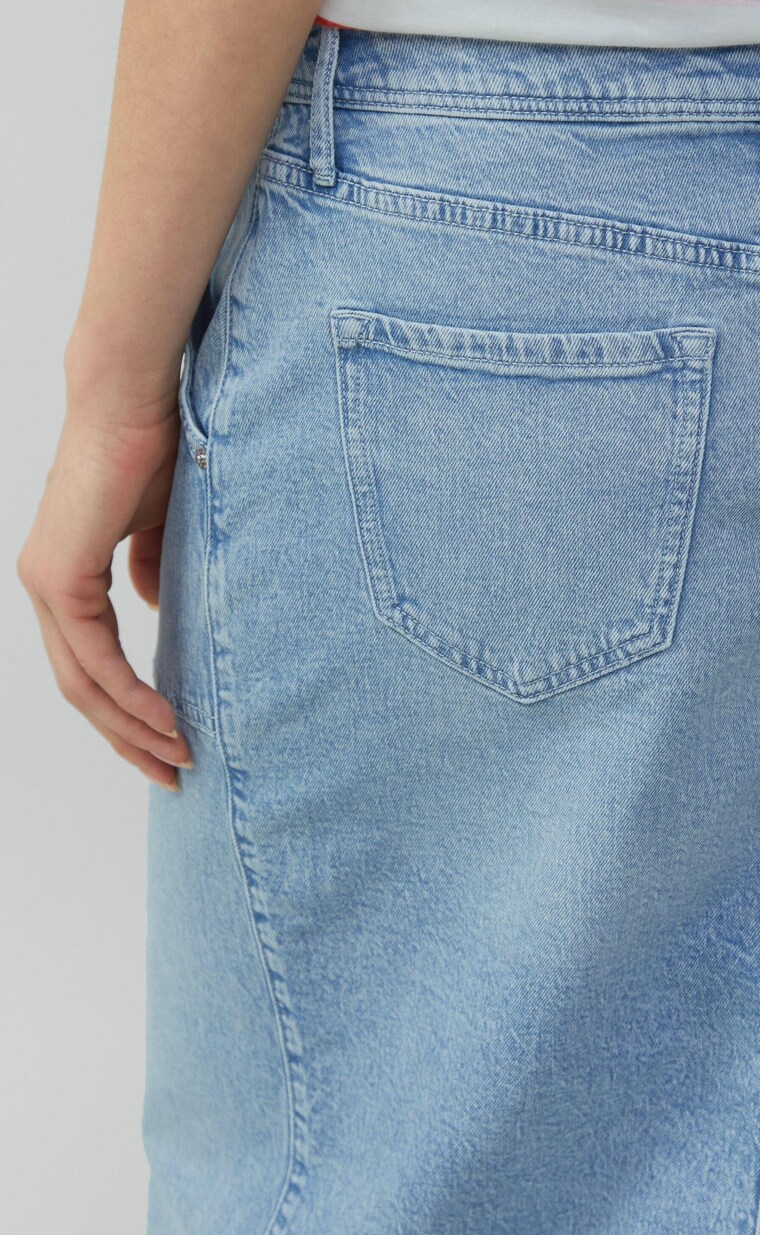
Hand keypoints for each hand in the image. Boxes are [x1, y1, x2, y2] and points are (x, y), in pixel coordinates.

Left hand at [17, 348, 193, 788]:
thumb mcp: (159, 531)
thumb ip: (152, 573)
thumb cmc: (152, 453)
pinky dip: (129, 694)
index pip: (90, 667)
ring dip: (131, 728)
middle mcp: (46, 589)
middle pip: (80, 691)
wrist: (134, 401)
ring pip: (82, 684)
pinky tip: (164, 718)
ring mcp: (46, 585)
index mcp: (66, 580)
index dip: (128, 713)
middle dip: (127, 740)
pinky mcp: (58, 577)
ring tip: (178, 757)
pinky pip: (94, 656)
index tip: (171, 742)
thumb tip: (158, 611)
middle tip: (173, 773)